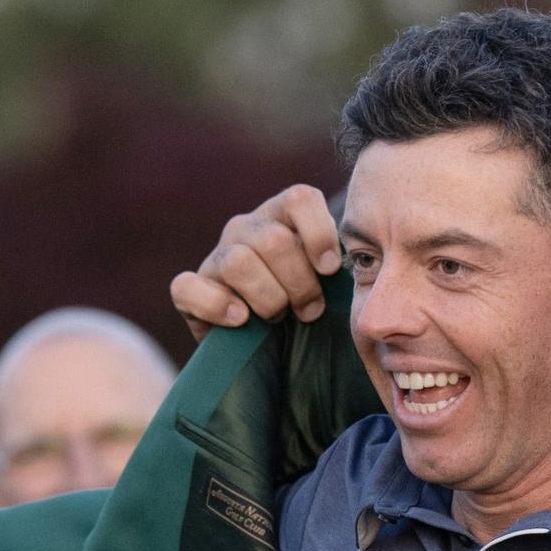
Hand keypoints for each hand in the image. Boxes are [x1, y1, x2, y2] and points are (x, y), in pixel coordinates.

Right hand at [169, 184, 341, 341]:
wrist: (275, 351)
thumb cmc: (310, 309)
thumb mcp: (332, 283)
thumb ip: (343, 264)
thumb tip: (361, 259)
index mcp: (283, 217)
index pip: (300, 198)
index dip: (318, 233)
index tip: (330, 269)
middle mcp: (246, 229)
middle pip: (273, 240)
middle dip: (299, 283)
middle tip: (310, 310)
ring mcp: (216, 257)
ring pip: (239, 263)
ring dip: (268, 298)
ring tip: (278, 318)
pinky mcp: (189, 289)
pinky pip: (189, 287)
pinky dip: (218, 306)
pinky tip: (242, 321)